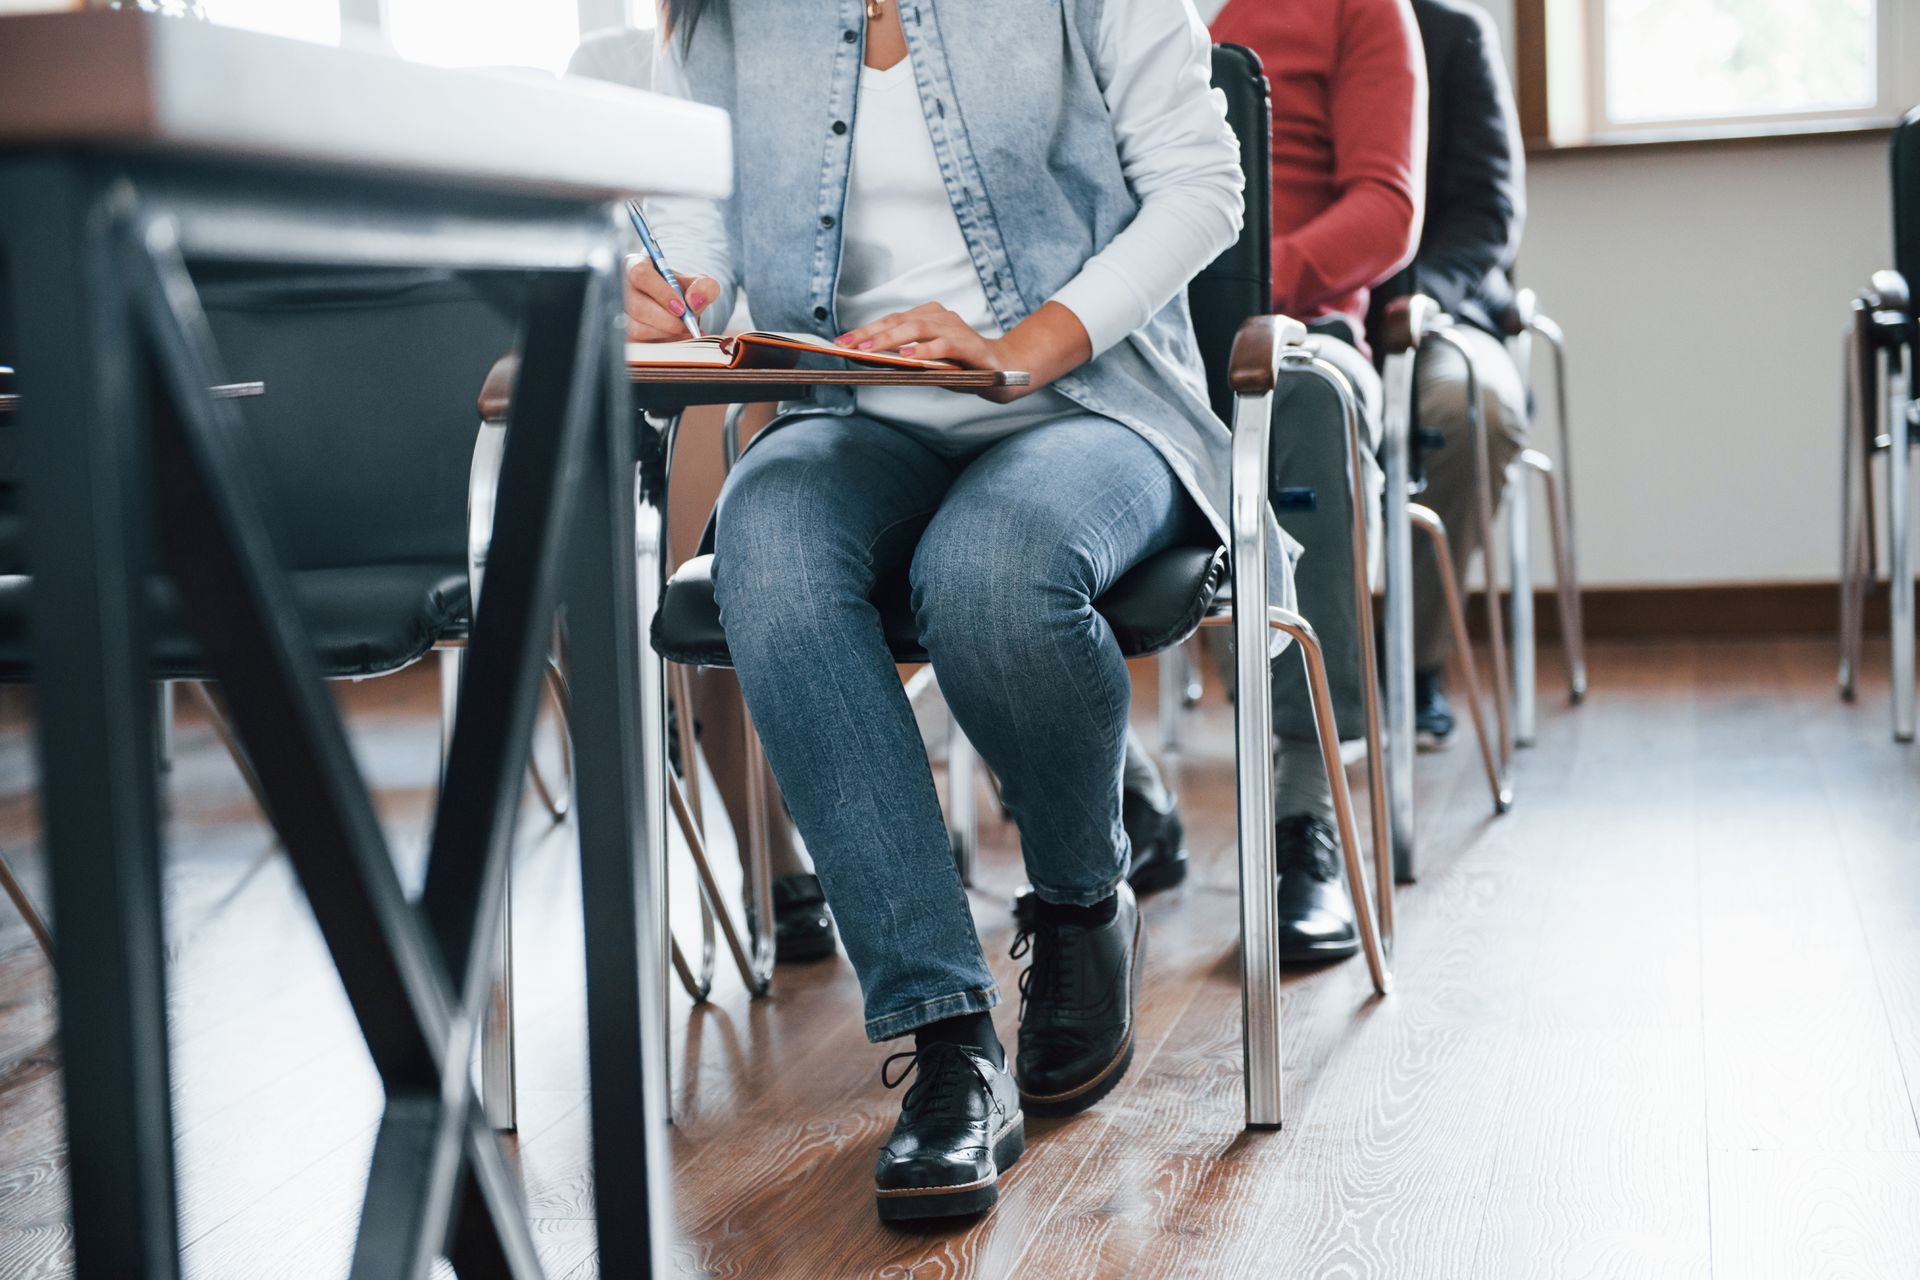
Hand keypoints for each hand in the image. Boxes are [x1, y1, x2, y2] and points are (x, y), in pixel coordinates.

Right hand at [625, 255, 719, 341]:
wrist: (676, 309)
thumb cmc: (682, 291)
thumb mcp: (698, 283)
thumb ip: (704, 287)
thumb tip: (695, 302)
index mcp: (636, 266)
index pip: (641, 275)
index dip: (662, 293)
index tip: (682, 308)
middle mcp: (622, 288)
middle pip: (637, 307)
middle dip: (667, 320)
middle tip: (686, 324)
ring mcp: (620, 313)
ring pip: (637, 329)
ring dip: (666, 333)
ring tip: (683, 329)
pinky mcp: (624, 336)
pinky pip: (640, 345)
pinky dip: (663, 344)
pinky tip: (677, 338)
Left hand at [836, 302, 1031, 401]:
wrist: (1004, 370)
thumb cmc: (962, 366)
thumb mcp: (929, 363)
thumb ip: (905, 359)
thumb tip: (872, 360)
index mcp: (928, 317)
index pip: (891, 320)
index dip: (865, 329)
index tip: (840, 342)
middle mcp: (940, 317)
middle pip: (900, 321)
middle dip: (871, 333)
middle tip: (847, 344)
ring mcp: (956, 329)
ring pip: (918, 328)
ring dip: (891, 339)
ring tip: (869, 348)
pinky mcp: (970, 345)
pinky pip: (943, 345)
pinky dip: (924, 350)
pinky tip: (907, 356)